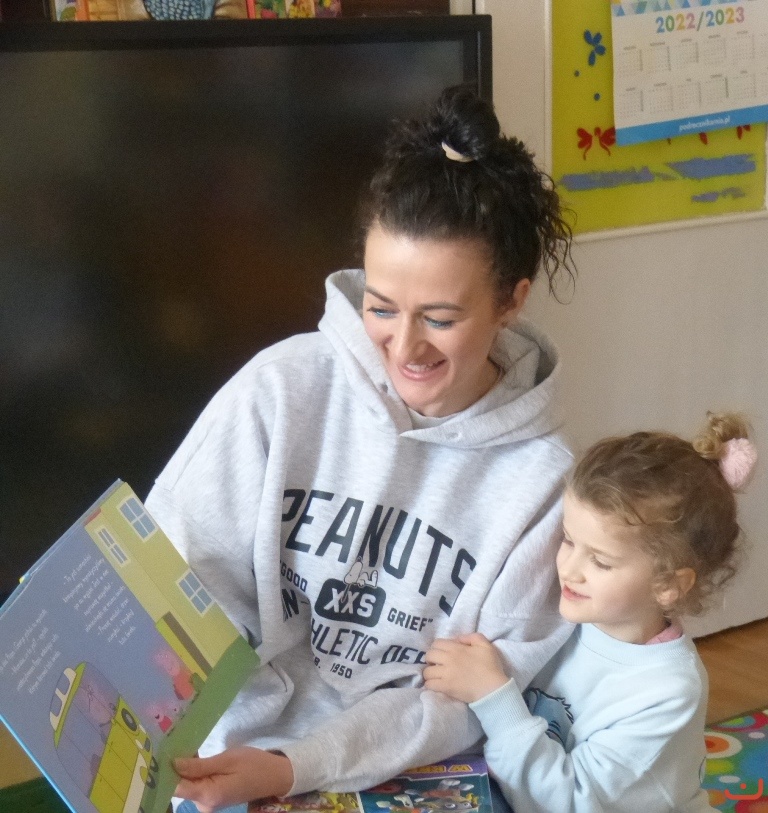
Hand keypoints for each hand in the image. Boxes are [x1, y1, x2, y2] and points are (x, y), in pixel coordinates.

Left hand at [174, 747, 293, 812]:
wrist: (274, 775)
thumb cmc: (253, 764)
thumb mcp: (227, 759)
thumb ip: (200, 765)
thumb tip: (173, 764)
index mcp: (209, 795)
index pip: (177, 787)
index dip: (166, 772)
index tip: (159, 753)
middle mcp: (204, 804)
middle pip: (180, 786)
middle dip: (175, 767)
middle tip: (171, 742)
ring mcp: (208, 803)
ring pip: (187, 784)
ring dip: (184, 768)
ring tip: (181, 746)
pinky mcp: (212, 798)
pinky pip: (196, 785)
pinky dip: (193, 772)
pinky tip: (192, 757)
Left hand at [423, 634, 508, 703]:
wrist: (493, 688)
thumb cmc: (490, 666)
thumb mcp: (484, 644)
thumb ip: (471, 637)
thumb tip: (458, 639)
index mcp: (456, 649)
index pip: (436, 643)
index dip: (437, 647)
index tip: (441, 653)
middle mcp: (448, 660)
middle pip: (429, 655)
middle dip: (431, 659)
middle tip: (437, 664)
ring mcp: (446, 674)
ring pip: (427, 671)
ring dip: (429, 673)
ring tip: (435, 675)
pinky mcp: (446, 687)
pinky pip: (429, 685)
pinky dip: (430, 685)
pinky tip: (435, 685)